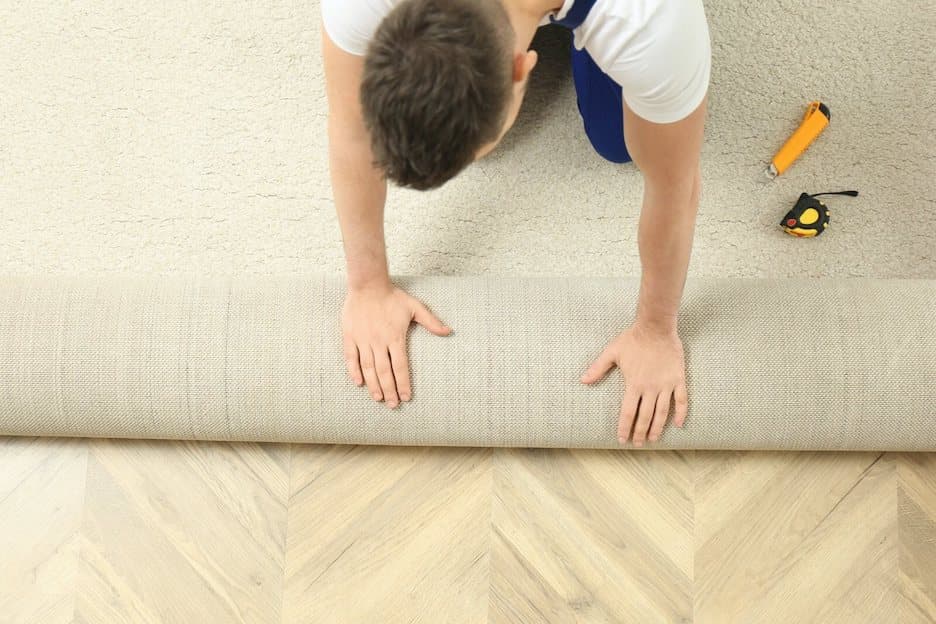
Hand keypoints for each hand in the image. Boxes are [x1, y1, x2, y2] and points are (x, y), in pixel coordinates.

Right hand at [341, 281, 451, 407]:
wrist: (368, 284)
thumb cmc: (392, 296)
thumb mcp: (415, 307)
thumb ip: (431, 322)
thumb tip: (449, 331)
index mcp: (395, 337)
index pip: (401, 366)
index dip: (403, 383)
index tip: (406, 397)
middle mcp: (379, 342)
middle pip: (385, 372)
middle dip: (390, 390)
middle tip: (393, 405)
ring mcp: (363, 340)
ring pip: (368, 368)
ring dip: (373, 385)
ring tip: (378, 398)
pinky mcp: (350, 336)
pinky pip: (351, 357)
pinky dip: (354, 371)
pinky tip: (359, 383)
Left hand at [580, 322, 687, 445]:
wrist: (656, 327)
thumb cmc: (632, 339)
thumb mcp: (611, 352)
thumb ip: (598, 368)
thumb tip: (583, 380)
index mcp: (633, 384)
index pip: (628, 413)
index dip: (625, 428)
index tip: (622, 439)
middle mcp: (650, 388)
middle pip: (645, 417)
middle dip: (640, 432)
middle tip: (638, 443)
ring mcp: (665, 385)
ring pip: (662, 412)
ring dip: (657, 428)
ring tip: (653, 439)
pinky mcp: (678, 379)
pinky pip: (681, 400)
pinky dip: (680, 413)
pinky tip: (678, 424)